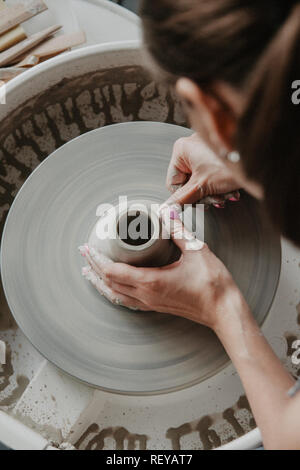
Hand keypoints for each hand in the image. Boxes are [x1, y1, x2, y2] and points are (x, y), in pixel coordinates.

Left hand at [80, 207, 242, 329]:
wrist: (224, 310)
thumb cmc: (213, 284)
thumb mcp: (196, 250)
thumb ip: (178, 230)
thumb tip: (166, 212)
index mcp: (151, 281)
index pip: (112, 271)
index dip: (96, 259)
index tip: (87, 248)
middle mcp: (146, 295)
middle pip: (108, 283)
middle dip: (93, 268)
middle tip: (84, 253)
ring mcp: (150, 303)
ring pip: (115, 295)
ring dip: (100, 282)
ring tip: (89, 272)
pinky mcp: (157, 306)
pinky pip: (127, 301)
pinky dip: (113, 292)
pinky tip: (113, 288)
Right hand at [166, 133, 240, 207]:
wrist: (258, 162)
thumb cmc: (231, 167)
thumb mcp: (201, 187)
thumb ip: (181, 199)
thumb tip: (167, 208)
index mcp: (182, 149)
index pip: (174, 182)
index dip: (186, 196)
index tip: (196, 202)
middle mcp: (192, 146)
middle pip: (188, 182)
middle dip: (203, 194)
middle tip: (214, 199)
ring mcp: (206, 149)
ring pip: (201, 180)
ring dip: (213, 192)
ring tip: (224, 195)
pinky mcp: (218, 154)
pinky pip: (212, 174)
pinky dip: (220, 184)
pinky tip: (230, 190)